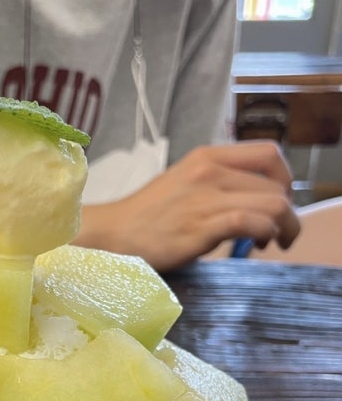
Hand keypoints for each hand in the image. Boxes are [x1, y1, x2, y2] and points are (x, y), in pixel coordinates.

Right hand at [75, 141, 300, 272]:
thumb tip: (251, 199)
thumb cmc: (147, 216)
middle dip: (287, 211)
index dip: (284, 179)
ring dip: (283, 227)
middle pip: (276, 184)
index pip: (269, 154)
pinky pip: (252, 223)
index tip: (277, 201)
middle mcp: (211, 171)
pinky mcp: (202, 226)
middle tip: (275, 231)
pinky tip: (256, 246)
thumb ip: (216, 183)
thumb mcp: (184, 183)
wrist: (113, 234)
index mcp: (208, 157)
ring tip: (270, 242)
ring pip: (273, 204)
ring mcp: (207, 198)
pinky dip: (264, 234)